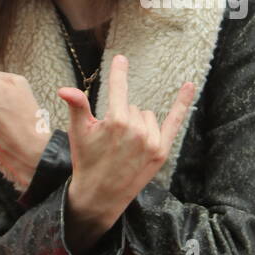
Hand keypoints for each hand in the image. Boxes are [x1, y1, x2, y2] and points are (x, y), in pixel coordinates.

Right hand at [59, 54, 194, 223]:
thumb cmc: (86, 161)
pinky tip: (189, 85)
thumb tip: (65, 89)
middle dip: (121, 118)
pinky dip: (183, 103)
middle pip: (132, 107)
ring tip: (123, 147)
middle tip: (110, 142)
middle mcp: (137, 130)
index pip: (118, 89)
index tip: (121, 58)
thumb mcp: (78, 132)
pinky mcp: (162, 151)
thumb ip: (77, 106)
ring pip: (147, 116)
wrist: (100, 196)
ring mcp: (152, 141)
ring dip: (137, 124)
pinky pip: (175, 121)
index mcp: (116, 121)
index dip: (118, 73)